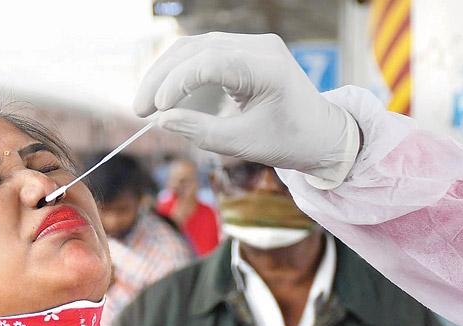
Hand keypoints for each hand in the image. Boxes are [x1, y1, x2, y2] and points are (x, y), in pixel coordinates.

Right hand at [134, 32, 357, 181]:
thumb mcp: (245, 144)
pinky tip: (166, 97)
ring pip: (195, 47)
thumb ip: (201, 132)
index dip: (176, 84)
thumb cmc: (290, 141)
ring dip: (167, 73)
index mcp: (267, 67)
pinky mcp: (244, 51)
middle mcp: (259, 46)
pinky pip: (204, 54)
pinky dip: (181, 74)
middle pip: (196, 48)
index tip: (156, 112)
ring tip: (147, 104)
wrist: (323, 134)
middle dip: (162, 77)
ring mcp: (252, 44)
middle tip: (140, 109)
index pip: (209, 62)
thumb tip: (162, 121)